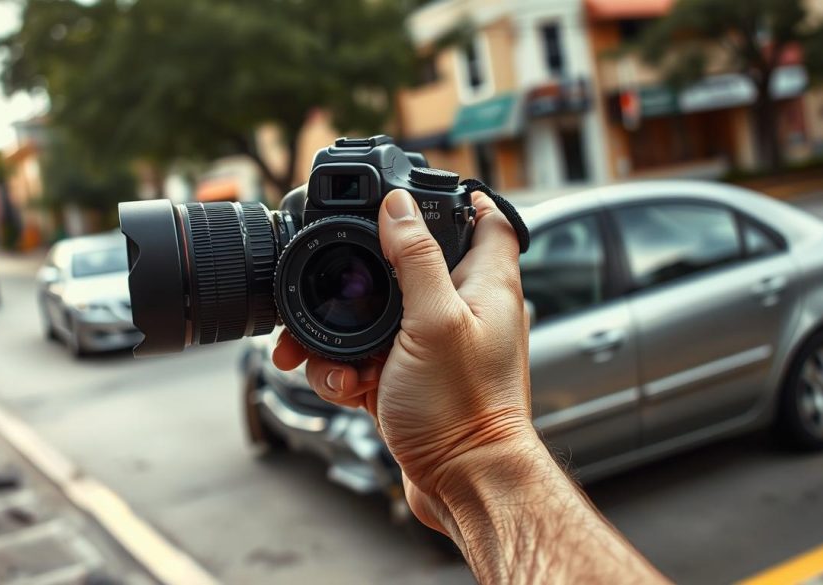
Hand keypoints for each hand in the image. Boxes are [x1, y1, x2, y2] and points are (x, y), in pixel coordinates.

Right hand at [272, 188, 535, 515]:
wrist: (462, 483)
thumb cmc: (464, 409)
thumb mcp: (435, 322)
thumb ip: (417, 258)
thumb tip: (398, 204)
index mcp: (486, 286)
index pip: (488, 220)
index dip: (462, 197)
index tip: (424, 188)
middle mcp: (463, 311)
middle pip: (412, 265)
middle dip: (366, 274)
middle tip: (340, 282)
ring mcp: (433, 347)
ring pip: (376, 316)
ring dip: (344, 334)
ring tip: (334, 359)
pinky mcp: (407, 378)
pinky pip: (366, 358)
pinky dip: (346, 369)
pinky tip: (346, 387)